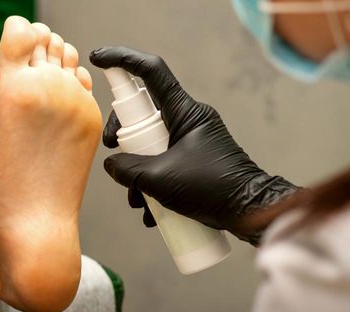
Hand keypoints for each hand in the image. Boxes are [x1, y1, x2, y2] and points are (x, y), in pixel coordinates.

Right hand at [89, 46, 298, 244]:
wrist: (249, 214)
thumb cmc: (213, 189)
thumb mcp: (159, 179)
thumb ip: (127, 168)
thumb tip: (112, 165)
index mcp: (185, 112)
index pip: (152, 72)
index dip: (124, 60)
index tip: (100, 59)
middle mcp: (189, 121)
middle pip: (143, 115)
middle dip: (124, 138)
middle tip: (115, 154)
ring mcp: (192, 142)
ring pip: (151, 146)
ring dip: (137, 173)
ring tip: (137, 200)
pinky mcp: (194, 163)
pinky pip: (163, 165)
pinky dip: (152, 187)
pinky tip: (150, 212)